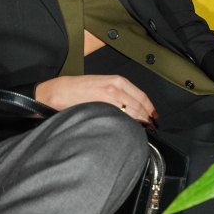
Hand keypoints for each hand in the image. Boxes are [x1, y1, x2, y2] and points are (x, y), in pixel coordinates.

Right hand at [35, 74, 155, 123]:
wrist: (60, 92)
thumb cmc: (78, 88)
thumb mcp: (102, 84)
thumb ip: (119, 93)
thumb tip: (134, 108)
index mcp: (118, 80)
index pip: (142, 97)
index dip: (150, 109)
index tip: (153, 117)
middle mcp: (117, 88)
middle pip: (140, 107)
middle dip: (146, 120)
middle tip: (149, 128)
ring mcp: (110, 99)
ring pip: (133, 115)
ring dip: (139, 124)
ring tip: (140, 132)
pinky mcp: (103, 108)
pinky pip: (121, 120)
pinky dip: (127, 126)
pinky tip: (127, 130)